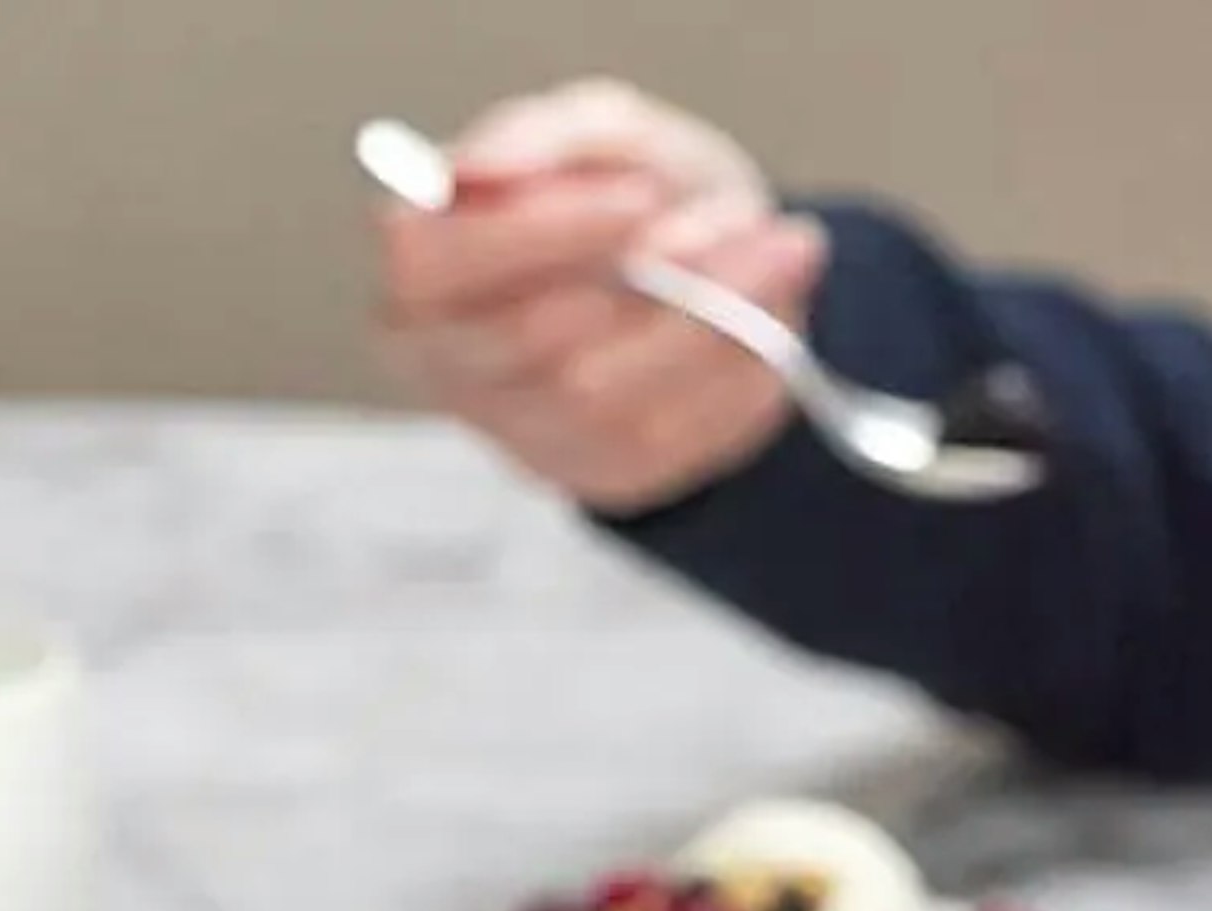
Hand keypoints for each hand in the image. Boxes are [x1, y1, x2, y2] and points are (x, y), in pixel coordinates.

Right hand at [376, 80, 823, 515]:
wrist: (685, 270)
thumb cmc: (619, 196)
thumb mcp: (592, 133)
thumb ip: (539, 137)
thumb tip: (483, 171)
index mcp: (424, 277)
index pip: (445, 267)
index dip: (543, 236)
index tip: (639, 199)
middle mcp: (458, 370)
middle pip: (536, 341)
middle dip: (651, 279)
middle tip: (747, 229)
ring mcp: (530, 437)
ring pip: (615, 398)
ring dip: (716, 323)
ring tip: (786, 253)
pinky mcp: (606, 476)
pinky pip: (675, 441)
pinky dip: (740, 374)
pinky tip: (772, 318)